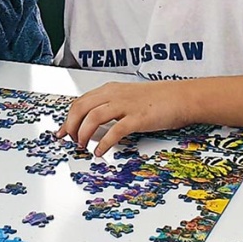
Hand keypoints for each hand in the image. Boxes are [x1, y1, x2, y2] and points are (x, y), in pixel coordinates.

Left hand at [56, 81, 188, 155]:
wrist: (182, 97)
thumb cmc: (157, 99)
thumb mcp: (128, 97)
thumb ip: (110, 106)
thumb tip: (92, 123)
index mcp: (110, 89)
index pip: (80, 102)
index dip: (67, 118)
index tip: (61, 132)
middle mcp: (114, 95)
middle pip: (81, 108)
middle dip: (70, 126)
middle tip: (69, 140)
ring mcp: (126, 105)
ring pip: (93, 117)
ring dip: (83, 133)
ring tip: (82, 146)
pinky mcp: (138, 118)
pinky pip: (114, 131)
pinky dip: (104, 143)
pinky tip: (100, 152)